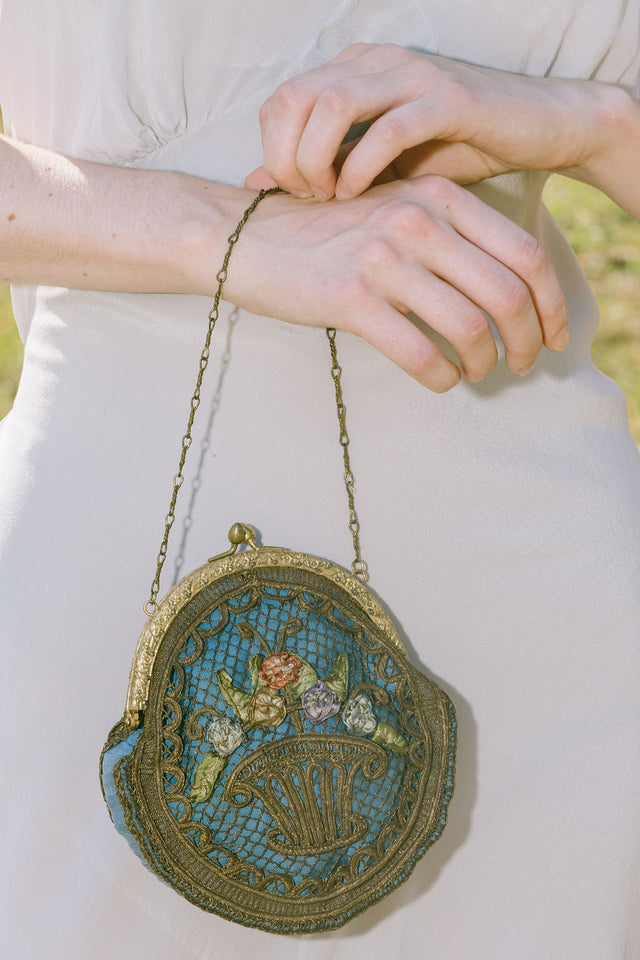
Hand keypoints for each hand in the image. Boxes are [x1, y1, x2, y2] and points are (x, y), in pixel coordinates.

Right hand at [225, 176, 568, 390]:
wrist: (246, 238)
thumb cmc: (325, 234)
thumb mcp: (393, 212)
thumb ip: (448, 236)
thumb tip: (504, 292)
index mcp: (437, 196)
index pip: (524, 253)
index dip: (552, 303)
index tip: (554, 334)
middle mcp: (417, 220)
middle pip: (507, 294)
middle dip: (528, 341)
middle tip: (523, 365)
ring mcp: (383, 257)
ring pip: (470, 328)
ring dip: (485, 363)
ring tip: (479, 373)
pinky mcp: (352, 298)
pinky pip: (421, 353)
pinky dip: (443, 377)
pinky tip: (442, 380)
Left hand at [246, 43, 606, 200]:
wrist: (537, 130)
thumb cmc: (456, 150)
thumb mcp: (378, 165)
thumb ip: (324, 170)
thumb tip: (257, 186)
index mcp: (354, 72)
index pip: (282, 100)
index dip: (274, 150)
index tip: (294, 195)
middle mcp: (375, 62)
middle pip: (294, 98)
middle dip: (286, 158)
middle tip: (306, 199)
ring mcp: (411, 75)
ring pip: (332, 104)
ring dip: (318, 159)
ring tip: (330, 198)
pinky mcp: (448, 99)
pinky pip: (388, 128)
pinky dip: (363, 165)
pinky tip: (360, 195)